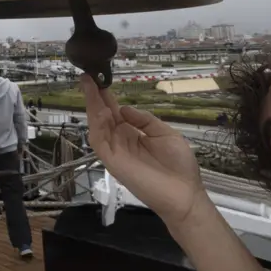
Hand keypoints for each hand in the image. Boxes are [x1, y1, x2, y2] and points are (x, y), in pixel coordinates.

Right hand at [81, 76, 207, 231]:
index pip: (114, 112)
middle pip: (102, 116)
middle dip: (94, 97)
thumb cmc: (178, 165)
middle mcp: (120, 140)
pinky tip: (100, 111)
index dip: (106, 96)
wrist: (184, 194)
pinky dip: (97, 127)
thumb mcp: (165, 133)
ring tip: (90, 87)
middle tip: (86, 77)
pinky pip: (100, 142)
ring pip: (97, 127)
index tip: (99, 79)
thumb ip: (145, 120)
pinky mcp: (113, 162)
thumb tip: (123, 108)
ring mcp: (115, 151)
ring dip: (92, 107)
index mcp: (132, 133)